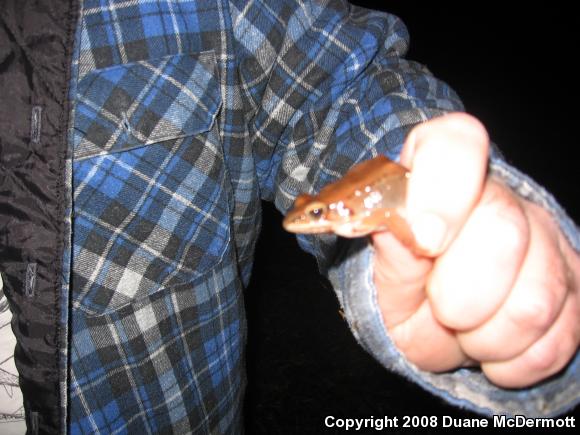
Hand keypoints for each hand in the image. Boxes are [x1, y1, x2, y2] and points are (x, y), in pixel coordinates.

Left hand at [372, 113, 579, 387]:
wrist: (439, 317)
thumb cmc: (406, 284)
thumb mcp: (384, 272)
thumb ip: (391, 248)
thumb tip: (397, 224)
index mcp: (442, 177)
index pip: (455, 144)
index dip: (442, 191)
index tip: (425, 242)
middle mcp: (502, 198)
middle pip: (504, 229)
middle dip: (460, 294)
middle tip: (440, 307)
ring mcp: (547, 240)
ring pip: (537, 298)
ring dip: (485, 337)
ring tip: (463, 329)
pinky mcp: (575, 286)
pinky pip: (556, 340)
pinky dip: (512, 361)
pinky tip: (489, 345)